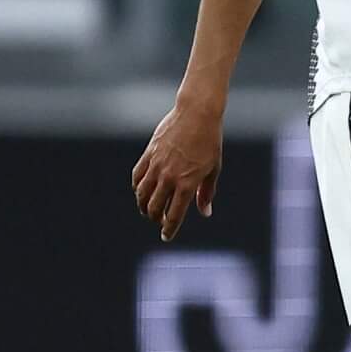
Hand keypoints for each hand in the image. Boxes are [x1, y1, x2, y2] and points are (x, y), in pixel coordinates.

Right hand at [133, 97, 223, 241]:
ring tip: (149, 209)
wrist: (196, 115)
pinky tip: (141, 191)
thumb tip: (205, 212)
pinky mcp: (148, 154)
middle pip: (154, 207)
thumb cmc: (210, 142)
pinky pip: (137, 177)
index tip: (167, 236)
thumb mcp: (213, 169)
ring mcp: (156, 166)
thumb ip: (206, 193)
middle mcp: (169, 177)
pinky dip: (137, 187)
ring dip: (144, 205)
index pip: (175, 214)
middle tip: (160, 220)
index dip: (170, 229)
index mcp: (187, 183)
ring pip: (142, 194)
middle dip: (156, 218)